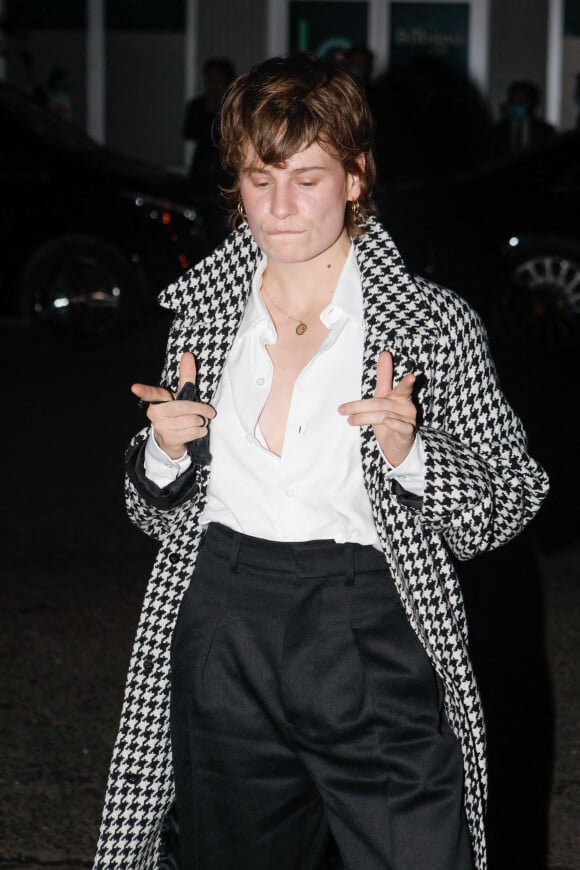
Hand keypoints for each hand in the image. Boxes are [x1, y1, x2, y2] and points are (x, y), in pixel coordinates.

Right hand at [130, 352, 214, 459]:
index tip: (134, 387)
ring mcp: (161, 427)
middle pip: (185, 407)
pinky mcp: (169, 439)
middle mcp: (155, 413)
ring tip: (200, 422)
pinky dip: (201, 431)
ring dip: (202, 422)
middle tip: (209, 412)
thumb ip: (186, 375)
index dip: (143, 390)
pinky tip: (198, 431)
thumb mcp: (182, 394)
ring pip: (191, 420)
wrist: (172, 441)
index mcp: (158, 400)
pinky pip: (192, 432)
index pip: (151, 393)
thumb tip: (188, 354)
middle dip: (202, 409)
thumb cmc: (179, 414)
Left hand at [338, 351, 416, 466]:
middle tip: (341, 409)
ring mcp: (408, 419)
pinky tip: (387, 422)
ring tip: (349, 420)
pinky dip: (394, 424)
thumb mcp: (382, 399)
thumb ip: (384, 378)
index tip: (400, 366)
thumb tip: (384, 353)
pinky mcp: (408, 433)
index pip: (400, 385)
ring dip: (364, 417)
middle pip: (381, 402)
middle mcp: (406, 406)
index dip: (400, 378)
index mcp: (400, 396)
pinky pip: (401, 427)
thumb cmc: (388, 419)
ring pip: (384, 415)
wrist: (397, 446)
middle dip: (360, 406)